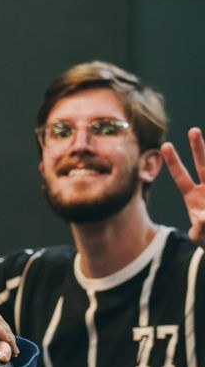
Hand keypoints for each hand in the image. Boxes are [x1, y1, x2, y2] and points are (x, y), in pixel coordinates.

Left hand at [161, 128, 204, 246]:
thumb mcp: (199, 235)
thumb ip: (200, 227)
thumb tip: (204, 215)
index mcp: (192, 197)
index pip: (181, 177)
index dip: (173, 162)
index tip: (165, 146)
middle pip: (202, 165)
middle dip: (198, 148)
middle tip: (193, 131)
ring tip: (196, 133)